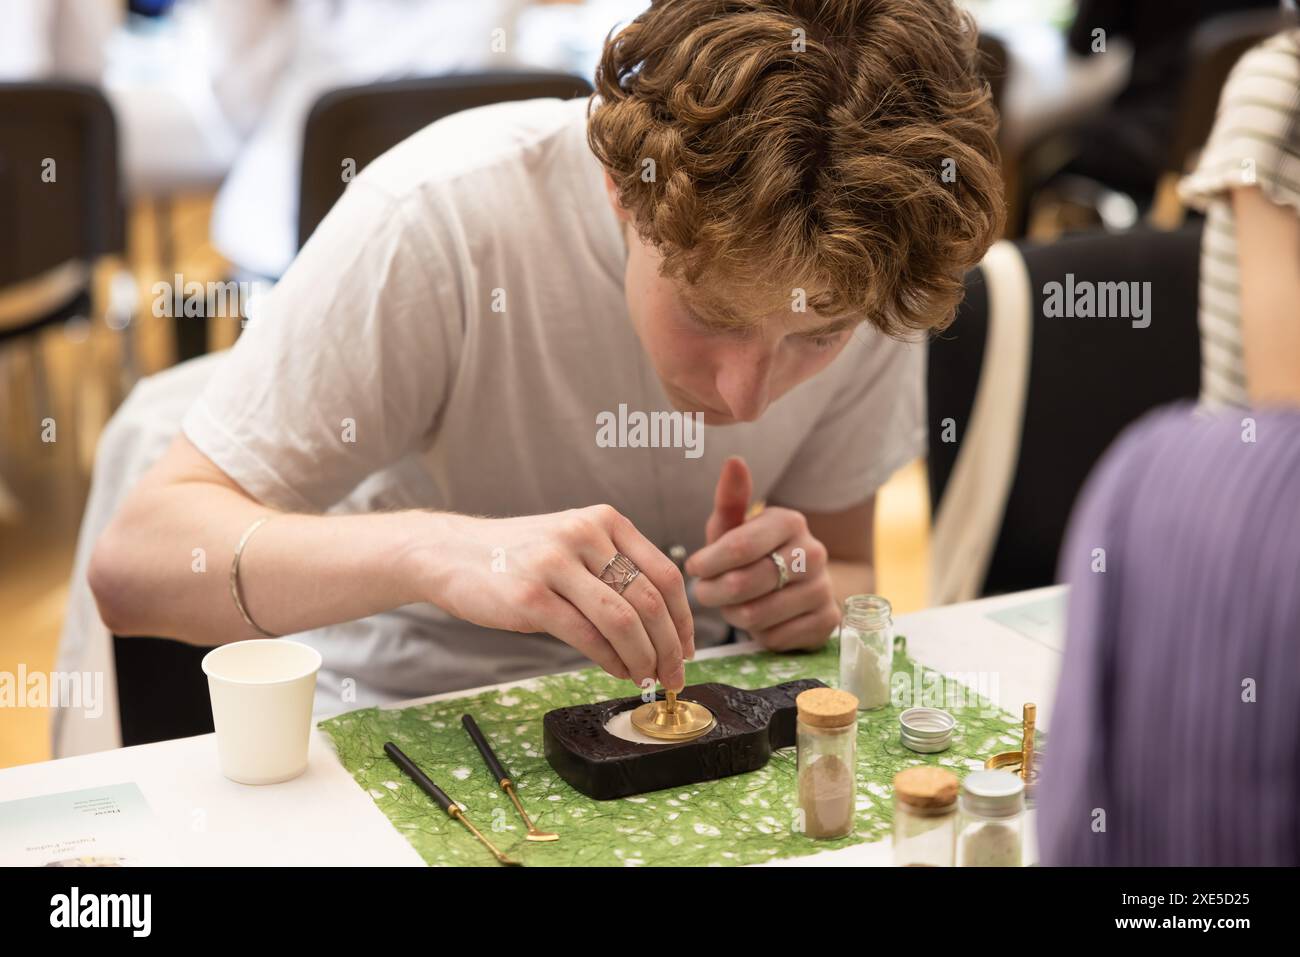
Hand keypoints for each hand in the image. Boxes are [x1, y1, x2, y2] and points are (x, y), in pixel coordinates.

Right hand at [416, 506, 692, 687]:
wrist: (451, 553)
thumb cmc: (519, 556)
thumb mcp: (573, 543)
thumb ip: (614, 569)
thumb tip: (662, 624)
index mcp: (605, 520)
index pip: (665, 573)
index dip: (684, 619)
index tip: (687, 649)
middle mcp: (585, 534)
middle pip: (650, 600)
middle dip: (670, 647)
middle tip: (674, 675)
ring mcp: (557, 563)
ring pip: (623, 620)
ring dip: (644, 658)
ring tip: (648, 678)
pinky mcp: (531, 596)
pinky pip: (588, 636)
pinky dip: (611, 661)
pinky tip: (617, 671)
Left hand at [686, 457, 837, 650]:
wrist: (799, 586)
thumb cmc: (754, 553)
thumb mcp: (736, 527)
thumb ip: (730, 498)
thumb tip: (734, 460)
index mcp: (790, 522)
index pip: (739, 546)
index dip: (709, 562)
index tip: (694, 568)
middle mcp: (815, 552)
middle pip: (744, 583)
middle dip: (714, 593)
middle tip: (707, 593)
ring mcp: (824, 589)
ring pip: (756, 615)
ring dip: (734, 614)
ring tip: (733, 604)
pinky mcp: (827, 622)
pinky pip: (775, 638)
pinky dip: (759, 634)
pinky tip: (761, 620)